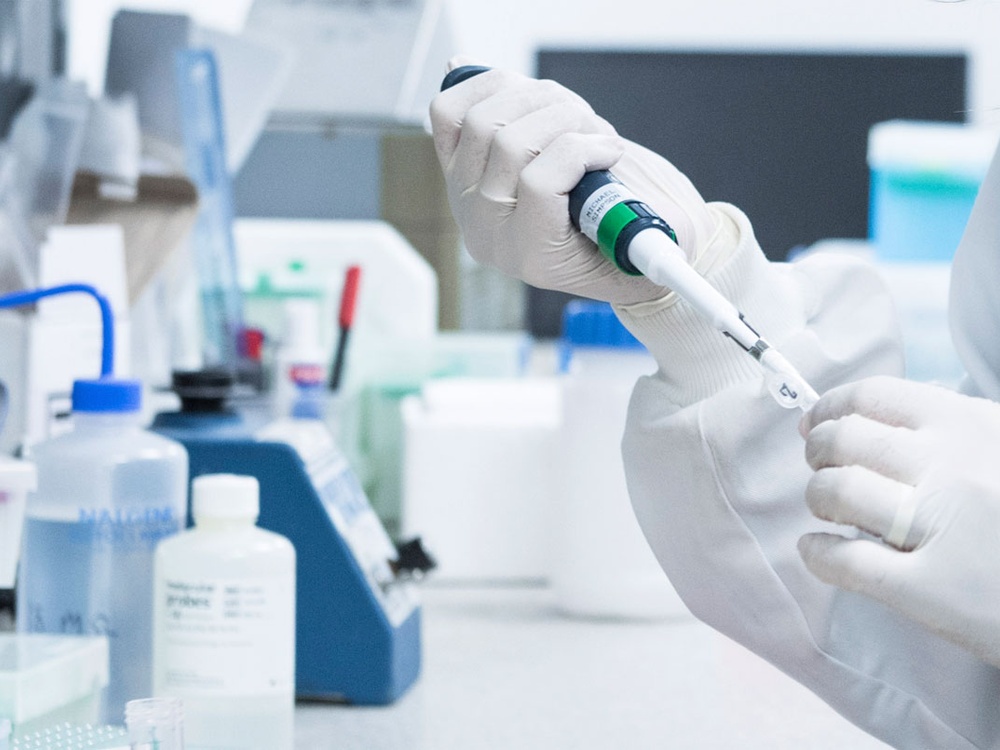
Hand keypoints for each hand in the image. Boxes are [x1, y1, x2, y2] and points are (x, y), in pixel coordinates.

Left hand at [429, 62, 718, 305]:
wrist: (602, 240)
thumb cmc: (633, 237)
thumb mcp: (654, 242)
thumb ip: (650, 231)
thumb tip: (652, 220)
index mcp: (532, 257)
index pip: (538, 186)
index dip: (581, 152)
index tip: (613, 150)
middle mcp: (489, 230)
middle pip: (508, 143)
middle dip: (564, 119)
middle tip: (595, 128)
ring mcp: (466, 197)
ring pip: (482, 120)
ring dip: (535, 98)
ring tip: (569, 113)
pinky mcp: (459, 166)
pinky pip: (448, 113)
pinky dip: (482, 87)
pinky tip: (518, 91)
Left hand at [798, 375, 999, 667]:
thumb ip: (960, 433)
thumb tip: (886, 423)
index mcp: (972, 426)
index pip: (873, 397)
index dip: (830, 408)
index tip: (814, 422)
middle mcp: (950, 468)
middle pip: (842, 441)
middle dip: (817, 452)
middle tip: (820, 466)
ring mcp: (938, 527)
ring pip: (836, 493)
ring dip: (818, 497)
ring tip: (827, 508)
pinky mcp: (929, 590)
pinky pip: (845, 562)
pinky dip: (818, 554)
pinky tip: (817, 551)